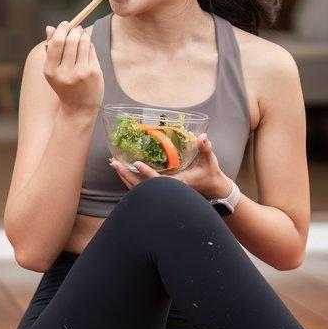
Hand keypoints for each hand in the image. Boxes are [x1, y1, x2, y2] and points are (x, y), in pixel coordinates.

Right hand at [43, 21, 102, 116]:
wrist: (79, 108)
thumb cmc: (64, 85)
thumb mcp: (53, 70)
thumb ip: (51, 48)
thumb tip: (50, 27)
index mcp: (51, 71)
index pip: (57, 42)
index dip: (62, 29)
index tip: (65, 24)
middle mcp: (65, 72)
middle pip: (71, 40)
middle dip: (74, 30)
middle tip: (76, 28)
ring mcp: (81, 73)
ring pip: (83, 42)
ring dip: (83, 35)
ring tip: (82, 36)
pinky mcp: (93, 72)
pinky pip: (92, 50)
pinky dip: (89, 45)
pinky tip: (87, 47)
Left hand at [109, 132, 232, 198]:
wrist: (213, 188)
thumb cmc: (210, 173)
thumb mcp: (209, 160)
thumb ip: (206, 148)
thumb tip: (203, 136)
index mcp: (177, 184)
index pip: (158, 181)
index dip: (147, 173)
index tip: (137, 164)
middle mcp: (167, 190)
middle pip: (142, 187)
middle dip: (127, 174)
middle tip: (114, 162)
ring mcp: (163, 192)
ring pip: (139, 189)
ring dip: (125, 177)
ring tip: (114, 165)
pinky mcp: (161, 190)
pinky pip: (142, 188)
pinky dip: (130, 180)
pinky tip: (124, 171)